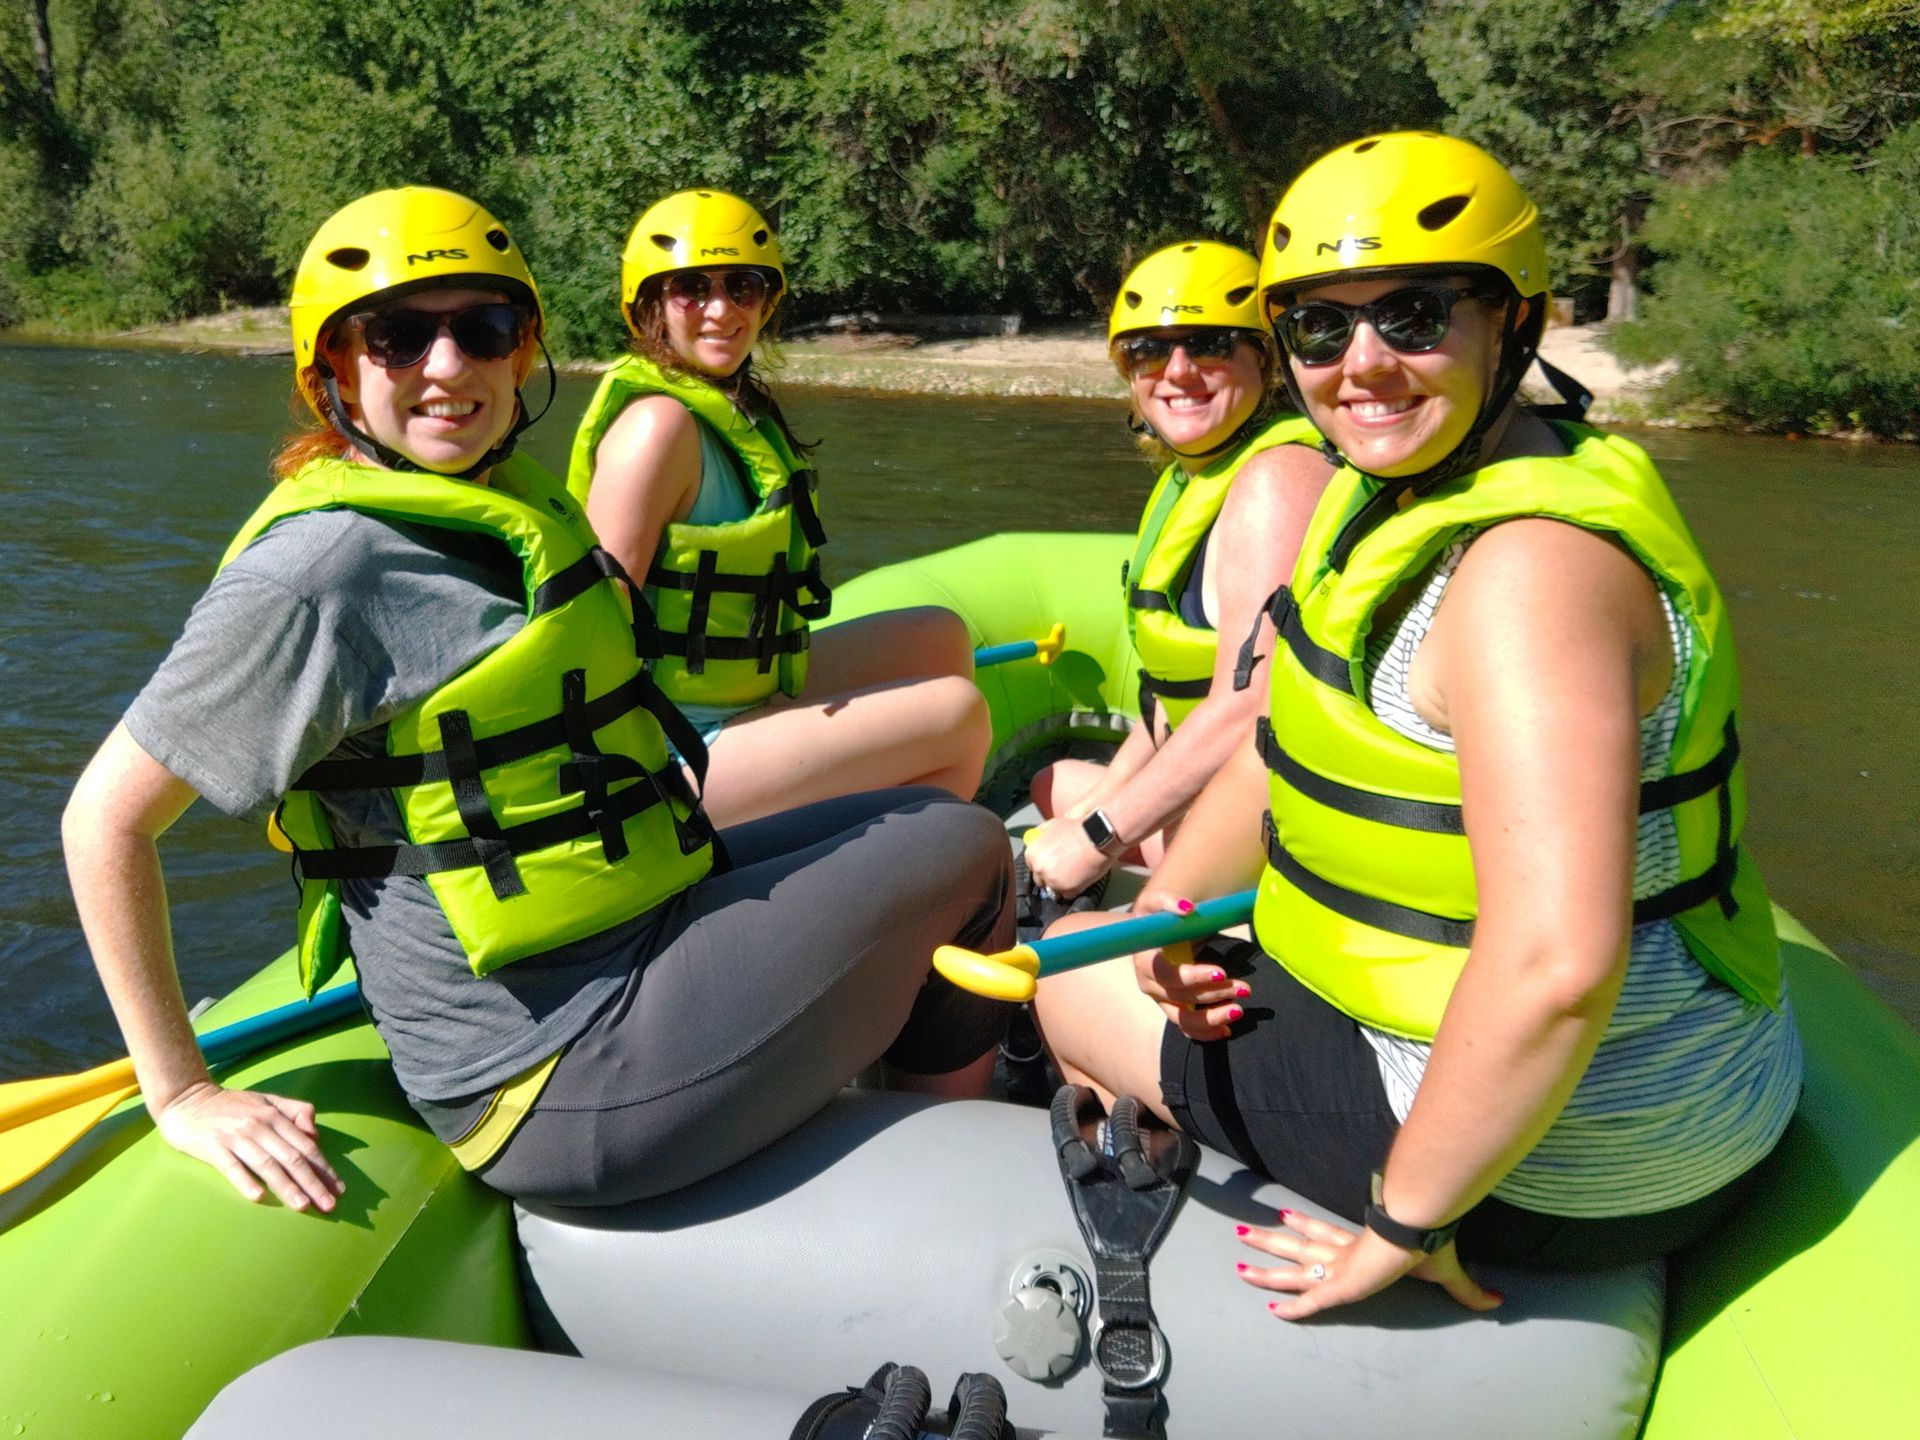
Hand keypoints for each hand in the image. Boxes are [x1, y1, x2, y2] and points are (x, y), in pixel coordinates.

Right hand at [154, 1079, 344, 1212]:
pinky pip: (231, 1166)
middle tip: (329, 1205)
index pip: (306, 1146)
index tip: (338, 1189)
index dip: (324, 1168)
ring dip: (287, 1186)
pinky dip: (245, 1181)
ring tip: (303, 1206)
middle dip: (313, 1183)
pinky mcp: (212, 1146)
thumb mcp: (267, 1100)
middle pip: (292, 1158)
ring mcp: (235, 1136)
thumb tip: (315, 1132)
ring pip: (267, 1164)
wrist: (187, 1099)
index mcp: (275, 1116)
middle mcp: (259, 1126)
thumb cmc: (231, 1105)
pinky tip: (258, 1197)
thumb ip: (295, 1111)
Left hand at [1024, 815, 1112, 899]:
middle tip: (1063, 868)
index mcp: (1032, 854)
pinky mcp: (1068, 890)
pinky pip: (1067, 894)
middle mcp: (1040, 869)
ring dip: (1061, 883)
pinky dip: (1073, 889)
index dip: (1042, 863)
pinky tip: (1080, 877)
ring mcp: (1053, 881)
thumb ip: (1040, 836)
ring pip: (1053, 888)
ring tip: (1074, 871)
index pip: (1031, 865)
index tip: (1050, 862)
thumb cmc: (1077, 828)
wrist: (1098, 836)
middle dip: (1049, 875)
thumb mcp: (1052, 825)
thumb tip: (1037, 841)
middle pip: (1040, 879)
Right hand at [1129, 893, 1247, 1040]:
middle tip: (1244, 988)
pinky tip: (1226, 1029)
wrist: (1153, 932)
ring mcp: (1161, 1000)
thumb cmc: (1157, 917)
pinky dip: (1205, 1033)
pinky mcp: (1173, 1009)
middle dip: (1214, 994)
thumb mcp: (1157, 902)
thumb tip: (1187, 908)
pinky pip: (1186, 1028)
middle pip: (1180, 997)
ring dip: (1211, 1019)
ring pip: (1183, 1020)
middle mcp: (1150, 985)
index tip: (1221, 971)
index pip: (1164, 975)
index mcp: (1144, 960)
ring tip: (1238, 1011)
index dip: (1190, 977)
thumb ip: (1169, 901)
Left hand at [1234, 1208, 1502, 1318]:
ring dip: (1265, 1266)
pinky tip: (1273, 1311)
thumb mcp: (1447, 1272)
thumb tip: (1498, 1300)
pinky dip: (1294, 1307)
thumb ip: (1467, 1289)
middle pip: (1298, 1247)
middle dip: (1270, 1242)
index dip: (1306, 1228)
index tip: (1286, 1216)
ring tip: (1236, 1263)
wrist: (1418, 1229)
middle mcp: (1343, 1254)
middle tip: (1241, 1233)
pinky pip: (1312, 1301)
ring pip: (1294, 1269)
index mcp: (1362, 1245)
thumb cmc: (1429, 1243)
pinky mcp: (1342, 1286)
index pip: (1326, 1234)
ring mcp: (1339, 1269)